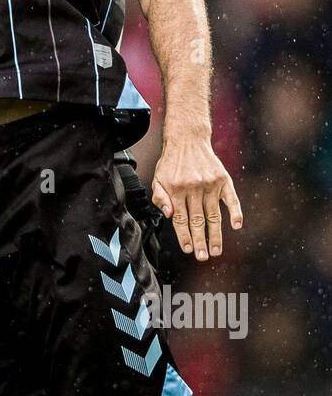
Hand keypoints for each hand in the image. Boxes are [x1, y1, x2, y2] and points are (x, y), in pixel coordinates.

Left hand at [152, 134, 242, 260]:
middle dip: (200, 241)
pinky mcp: (223, 179)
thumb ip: (160, 197)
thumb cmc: (171, 163)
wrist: (187, 139)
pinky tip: (236, 225)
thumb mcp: (158, 178)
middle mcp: (193, 188)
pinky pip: (231, 199)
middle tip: (203, 257)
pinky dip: (235, 212)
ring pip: (214, 215)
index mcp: (176, 190)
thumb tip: (169, 215)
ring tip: (216, 250)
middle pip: (197, 220)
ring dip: (216, 234)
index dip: (184, 236)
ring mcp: (210, 184)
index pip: (181, 219)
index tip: (189, 250)